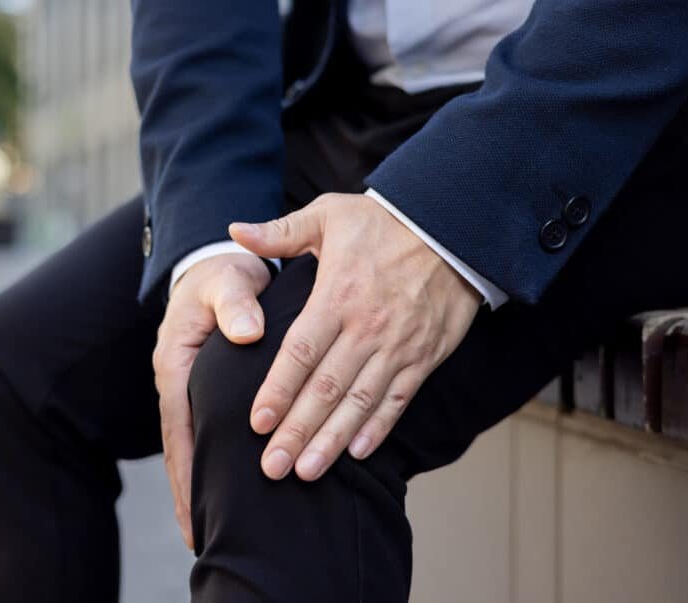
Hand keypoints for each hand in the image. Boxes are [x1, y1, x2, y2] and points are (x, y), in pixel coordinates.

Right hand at [153, 252, 271, 548]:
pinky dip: (210, 458)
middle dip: (187, 490)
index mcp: (177, 361)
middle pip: (180, 445)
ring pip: (192, 441)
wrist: (222, 260)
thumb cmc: (225, 271)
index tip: (197, 508)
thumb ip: (237, 303)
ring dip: (198, 480)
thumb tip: (247, 333)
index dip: (186, 469)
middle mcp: (178, 379)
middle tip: (199, 536)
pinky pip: (205, 429)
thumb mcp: (229, 280)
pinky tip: (225, 484)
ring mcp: (190, 385)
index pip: (179, 425)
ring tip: (208, 526)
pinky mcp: (205, 385)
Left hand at [229, 193, 480, 481]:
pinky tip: (356, 452)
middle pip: (326, 389)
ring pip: (360, 403)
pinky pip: (398, 399)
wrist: (452, 226)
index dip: (278, 390)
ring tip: (307, 471)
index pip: (301, 353)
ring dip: (332, 441)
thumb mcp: (329, 214)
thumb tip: (235, 231)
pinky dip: (378, 428)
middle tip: (272, 467)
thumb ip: (280, 232)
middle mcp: (366, 328)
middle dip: (297, 431)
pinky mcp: (423, 356)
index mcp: (337, 297)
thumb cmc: (383, 222)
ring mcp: (398, 346)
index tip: (257, 423)